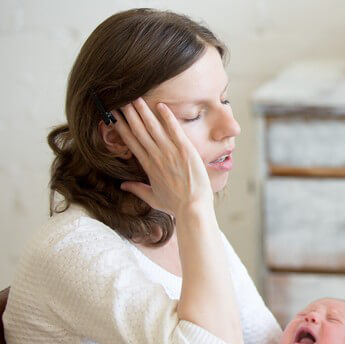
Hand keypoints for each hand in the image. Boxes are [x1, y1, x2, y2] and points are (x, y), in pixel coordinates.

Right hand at [112, 98, 212, 215]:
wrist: (193, 208)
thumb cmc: (175, 205)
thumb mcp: (153, 198)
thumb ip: (137, 189)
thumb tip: (123, 185)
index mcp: (147, 166)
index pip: (131, 142)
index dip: (121, 128)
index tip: (113, 116)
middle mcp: (156, 156)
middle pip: (139, 131)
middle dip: (129, 114)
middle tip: (120, 99)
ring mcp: (170, 152)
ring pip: (153, 127)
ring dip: (143, 111)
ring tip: (135, 97)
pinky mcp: (185, 150)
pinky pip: (174, 130)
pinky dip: (168, 117)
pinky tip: (161, 106)